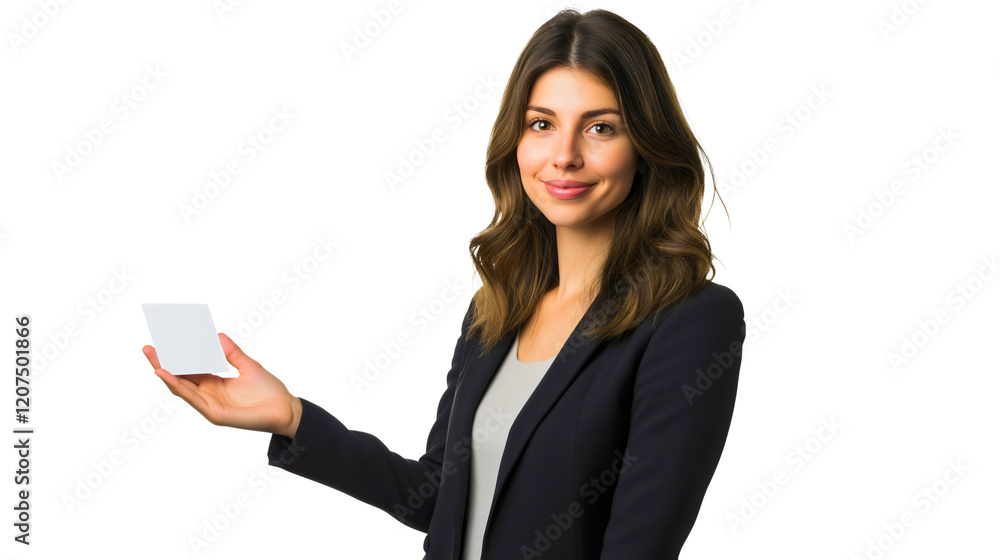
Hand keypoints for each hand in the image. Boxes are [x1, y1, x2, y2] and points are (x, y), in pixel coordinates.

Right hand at [144, 333, 301, 437]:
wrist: (285, 409)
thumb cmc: (269, 391)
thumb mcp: (247, 366)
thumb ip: (231, 353)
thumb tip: (217, 335)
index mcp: (214, 383)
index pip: (189, 368)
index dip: (178, 355)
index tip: (165, 339)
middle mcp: (208, 394)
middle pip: (180, 377)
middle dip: (163, 362)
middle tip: (148, 347)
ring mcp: (209, 405)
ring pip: (181, 387)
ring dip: (165, 372)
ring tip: (152, 356)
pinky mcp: (214, 413)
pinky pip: (192, 398)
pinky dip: (178, 386)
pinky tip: (166, 374)